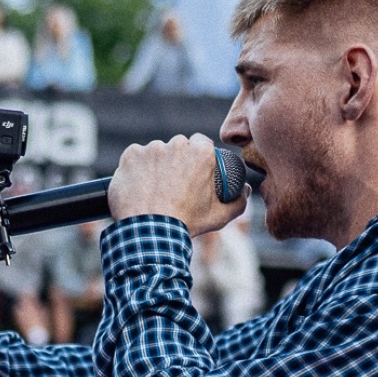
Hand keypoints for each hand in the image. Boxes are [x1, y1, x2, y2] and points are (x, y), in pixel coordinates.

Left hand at [106, 134, 247, 238]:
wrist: (150, 232)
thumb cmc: (186, 223)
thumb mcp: (219, 216)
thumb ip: (238, 202)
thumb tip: (246, 190)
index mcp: (201, 152)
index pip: (200, 144)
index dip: (196, 156)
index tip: (191, 170)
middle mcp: (177, 144)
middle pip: (177, 146)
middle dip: (176, 159)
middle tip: (172, 182)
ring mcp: (152, 149)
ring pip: (155, 152)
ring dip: (155, 164)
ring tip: (154, 188)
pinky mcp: (131, 155)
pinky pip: (135, 157)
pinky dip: (135, 168)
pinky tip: (138, 185)